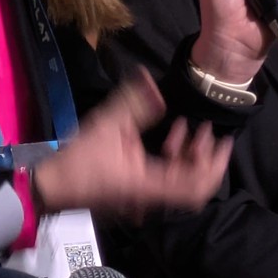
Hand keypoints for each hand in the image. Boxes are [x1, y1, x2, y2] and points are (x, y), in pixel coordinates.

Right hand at [33, 70, 231, 219]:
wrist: (54, 186)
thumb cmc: (79, 160)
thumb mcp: (108, 124)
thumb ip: (135, 102)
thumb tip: (151, 80)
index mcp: (152, 184)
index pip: (197, 183)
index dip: (215, 164)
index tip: (222, 140)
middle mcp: (154, 197)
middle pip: (196, 187)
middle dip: (206, 158)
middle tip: (207, 132)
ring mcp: (147, 198)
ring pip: (182, 184)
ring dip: (189, 157)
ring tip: (185, 129)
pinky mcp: (139, 193)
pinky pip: (168, 182)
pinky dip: (174, 161)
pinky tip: (167, 141)